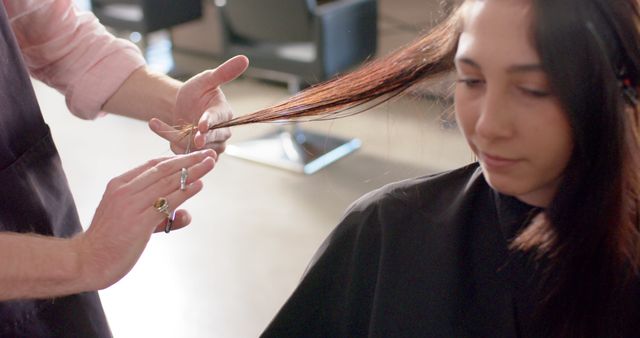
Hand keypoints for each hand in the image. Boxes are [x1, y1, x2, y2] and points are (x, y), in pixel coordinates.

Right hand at [73, 149, 216, 289]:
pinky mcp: (138, 223)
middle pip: (163, 170)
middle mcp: (124, 190)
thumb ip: (160, 216)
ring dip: (192, 172)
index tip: (197, 155)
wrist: (87, 261)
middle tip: (210, 154)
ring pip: (167, 183)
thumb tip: (186, 215)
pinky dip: (184, 192)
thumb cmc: (110, 241)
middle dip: (190, 160)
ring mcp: (130, 205)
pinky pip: (165, 203)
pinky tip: (198, 185)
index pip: (153, 165)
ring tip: (210, 164)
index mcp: (120, 184)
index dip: (178, 158)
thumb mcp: (133, 220)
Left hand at [149, 55, 248, 153]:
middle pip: (213, 140)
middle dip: (200, 139)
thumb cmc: (197, 91)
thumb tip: (244, 58)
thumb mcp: (207, 79)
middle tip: (191, 138)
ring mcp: (210, 146)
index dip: (210, 123)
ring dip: (176, 138)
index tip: (202, 126)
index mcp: (225, 114)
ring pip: (197, 148)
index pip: (220, 120)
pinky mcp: (196, 153)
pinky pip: (183, 152)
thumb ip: (224, 72)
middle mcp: (221, 133)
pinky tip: (156, 126)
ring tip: (156, 123)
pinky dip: (169, 141)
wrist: (180, 106)